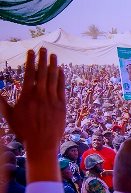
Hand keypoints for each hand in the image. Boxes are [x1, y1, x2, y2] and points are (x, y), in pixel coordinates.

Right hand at [0, 49, 64, 182]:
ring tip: (53, 56)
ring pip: (54, 78)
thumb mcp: (10, 116)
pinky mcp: (62, 105)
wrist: (42, 144)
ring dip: (54, 65)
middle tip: (44, 48)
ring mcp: (52, 100)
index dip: (30, 61)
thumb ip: (2, 103)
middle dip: (43, 59)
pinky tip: (61, 70)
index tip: (31, 52)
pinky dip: (61, 78)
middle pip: (42, 73)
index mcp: (27, 96)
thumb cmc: (24, 131)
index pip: (29, 74)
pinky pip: (62, 88)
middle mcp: (41, 95)